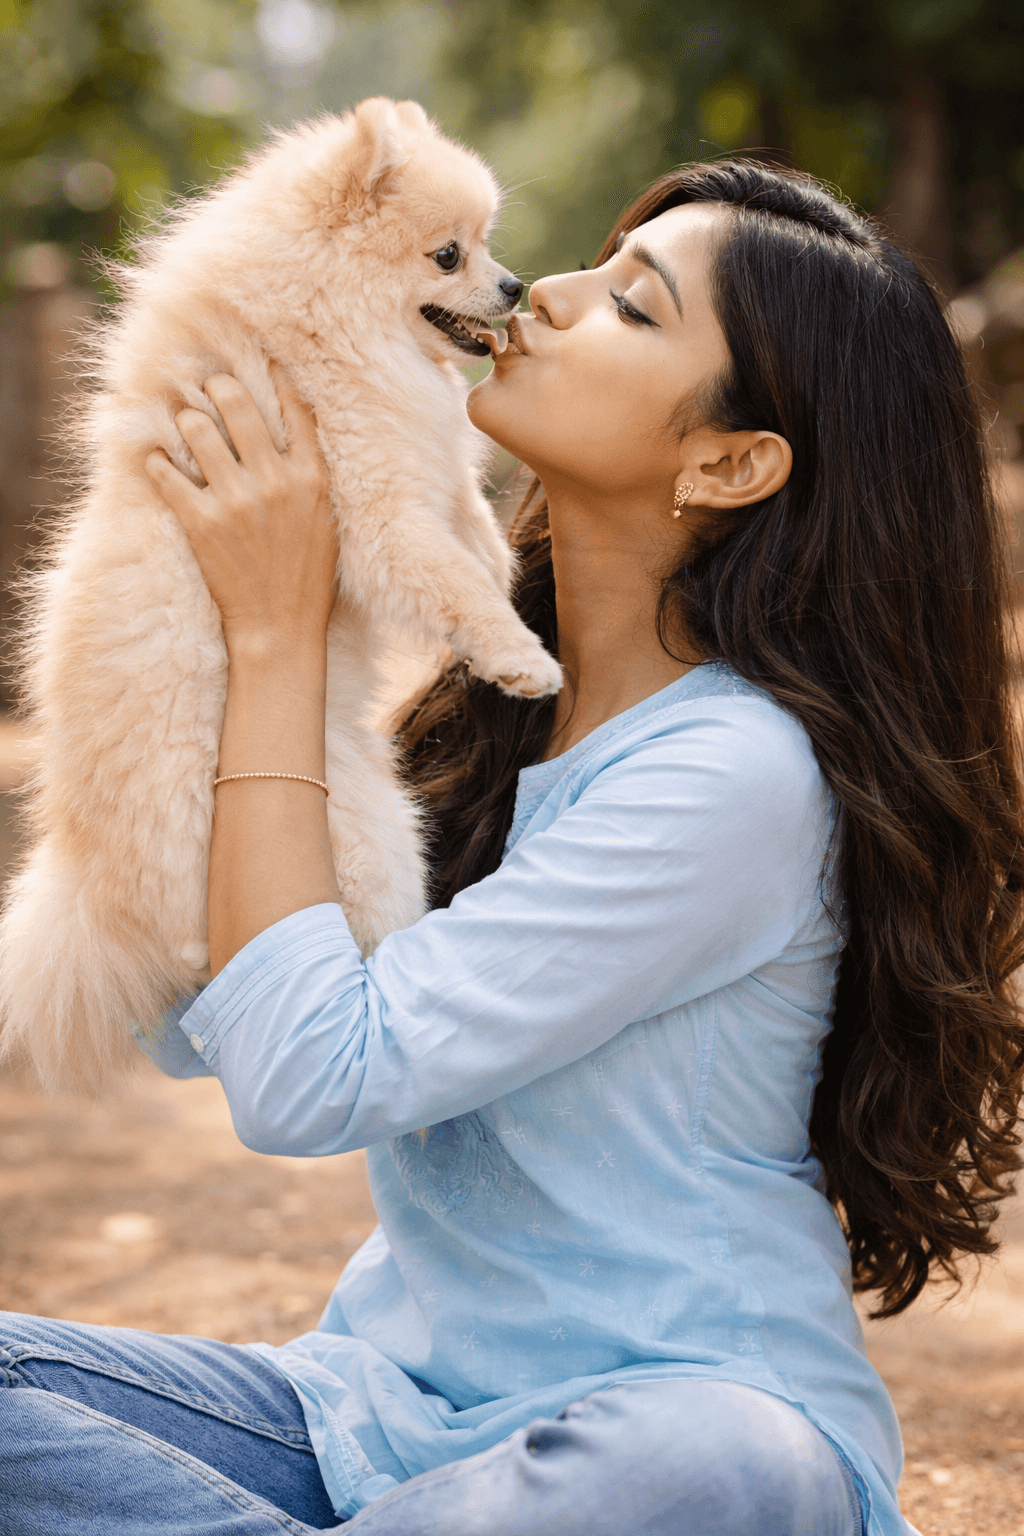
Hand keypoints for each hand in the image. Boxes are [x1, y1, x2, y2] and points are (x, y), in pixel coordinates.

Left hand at [145, 366, 336, 659]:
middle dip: (218, 386)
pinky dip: (157, 461)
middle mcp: (275, 481)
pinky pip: (167, 473)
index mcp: (313, 478)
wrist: (281, 627)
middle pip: (238, 404)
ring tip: (185, 422)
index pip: (295, 409)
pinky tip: (156, 459)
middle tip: (209, 385)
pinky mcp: (201, 523)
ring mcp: (236, 501)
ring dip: (187, 420)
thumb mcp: (326, 520)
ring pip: (197, 430)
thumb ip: (310, 475)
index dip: (274, 377)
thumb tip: (291, 433)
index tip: (261, 359)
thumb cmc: (308, 576)